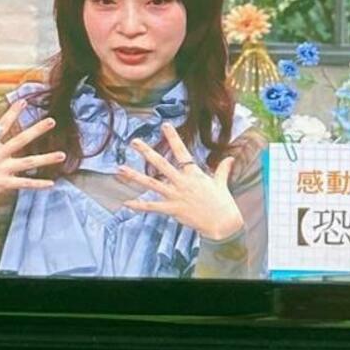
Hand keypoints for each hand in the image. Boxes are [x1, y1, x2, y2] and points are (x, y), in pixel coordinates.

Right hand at [0, 100, 65, 200]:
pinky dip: (38, 184)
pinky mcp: (5, 183)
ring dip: (46, 158)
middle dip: (37, 130)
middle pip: (21, 139)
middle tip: (52, 121)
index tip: (23, 101)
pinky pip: (24, 183)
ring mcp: (3, 169)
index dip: (13, 112)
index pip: (2, 125)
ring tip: (62, 155)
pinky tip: (52, 183)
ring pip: (29, 162)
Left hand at [117, 122, 243, 240]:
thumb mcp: (222, 183)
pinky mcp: (173, 210)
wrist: (223, 223)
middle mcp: (182, 182)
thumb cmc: (223, 203)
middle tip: (134, 141)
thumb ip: (222, 169)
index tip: (164, 125)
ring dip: (134, 176)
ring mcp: (176, 195)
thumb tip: (230, 158)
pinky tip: (126, 203)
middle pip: (161, 164)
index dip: (173, 138)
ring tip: (120, 168)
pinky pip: (153, 207)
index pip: (182, 151)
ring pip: (151, 183)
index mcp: (194, 173)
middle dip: (146, 152)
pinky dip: (139, 205)